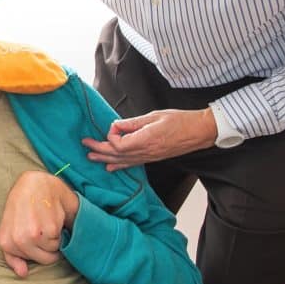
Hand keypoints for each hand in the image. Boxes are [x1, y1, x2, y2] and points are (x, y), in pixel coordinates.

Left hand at [0, 170, 78, 277]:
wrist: (36, 182)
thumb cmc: (22, 205)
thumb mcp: (10, 228)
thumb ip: (13, 254)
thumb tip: (22, 273)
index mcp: (5, 240)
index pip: (25, 263)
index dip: (33, 250)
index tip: (31, 234)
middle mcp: (18, 239)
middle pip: (43, 260)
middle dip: (46, 247)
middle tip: (41, 227)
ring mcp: (34, 234)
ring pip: (53, 251)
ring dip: (54, 238)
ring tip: (45, 220)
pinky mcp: (49, 228)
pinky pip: (60, 242)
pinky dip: (60, 231)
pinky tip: (52, 216)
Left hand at [81, 108, 216, 170]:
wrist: (199, 132)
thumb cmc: (180, 120)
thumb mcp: (154, 116)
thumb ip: (132, 123)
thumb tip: (115, 125)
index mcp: (146, 140)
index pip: (118, 144)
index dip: (111, 135)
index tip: (114, 125)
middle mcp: (146, 152)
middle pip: (116, 155)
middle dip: (99, 150)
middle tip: (85, 145)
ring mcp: (150, 158)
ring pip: (123, 162)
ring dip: (105, 159)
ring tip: (91, 157)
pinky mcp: (152, 159)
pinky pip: (132, 164)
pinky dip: (119, 166)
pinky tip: (110, 167)